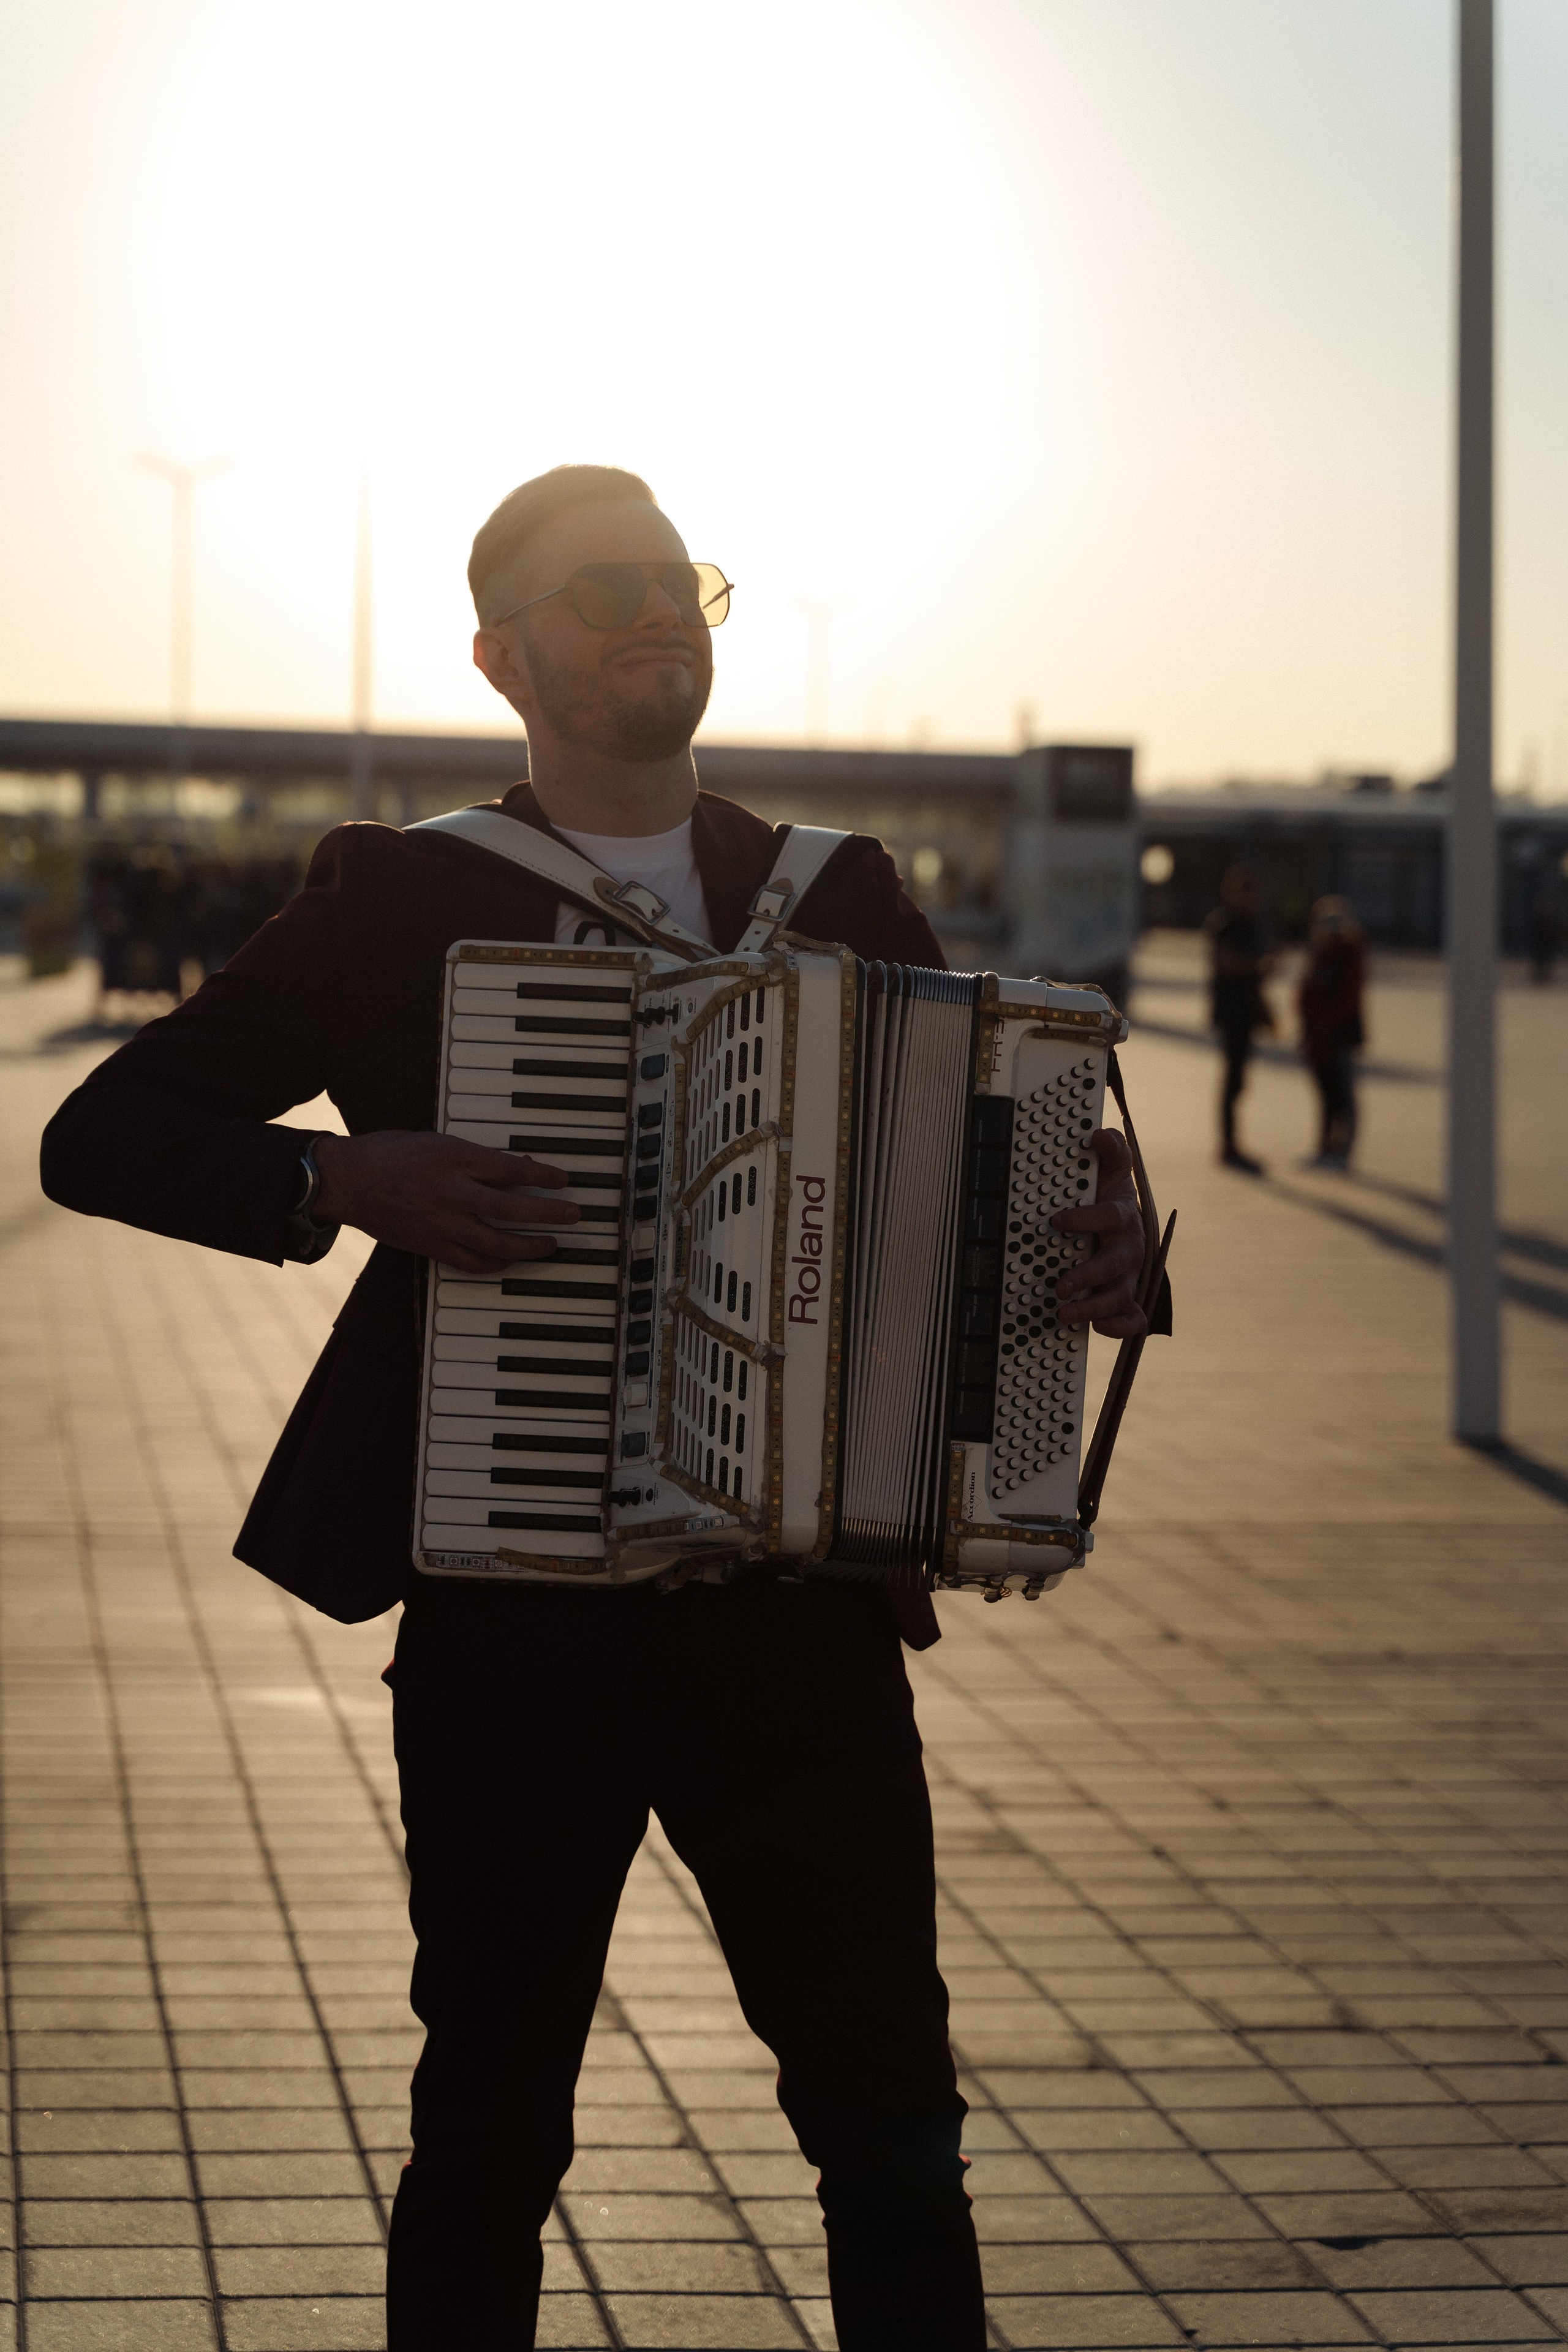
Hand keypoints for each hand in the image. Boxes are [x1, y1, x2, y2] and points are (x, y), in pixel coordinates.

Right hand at [312, 1131, 578, 1274]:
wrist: (348, 1180)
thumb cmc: (390, 1153)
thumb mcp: (436, 1140)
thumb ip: (473, 1155)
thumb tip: (515, 1166)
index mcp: (454, 1158)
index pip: (513, 1169)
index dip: (545, 1177)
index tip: (564, 1181)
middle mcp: (452, 1192)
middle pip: (514, 1209)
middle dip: (551, 1214)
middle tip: (574, 1215)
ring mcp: (442, 1223)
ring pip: (498, 1243)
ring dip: (531, 1246)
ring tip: (551, 1245)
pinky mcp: (430, 1246)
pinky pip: (471, 1263)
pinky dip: (495, 1264)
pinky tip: (510, 1261)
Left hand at [1051, 1129, 1146, 1337]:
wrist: (1123, 1223)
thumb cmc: (1109, 1196)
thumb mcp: (1110, 1169)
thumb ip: (1110, 1149)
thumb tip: (1098, 1133)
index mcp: (1124, 1217)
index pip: (1111, 1217)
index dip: (1086, 1219)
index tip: (1057, 1221)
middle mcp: (1129, 1249)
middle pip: (1116, 1265)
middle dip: (1088, 1276)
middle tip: (1060, 1286)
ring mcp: (1129, 1276)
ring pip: (1121, 1296)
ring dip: (1094, 1308)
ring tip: (1063, 1312)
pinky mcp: (1127, 1297)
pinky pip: (1133, 1319)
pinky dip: (1119, 1327)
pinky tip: (1099, 1329)